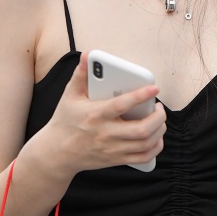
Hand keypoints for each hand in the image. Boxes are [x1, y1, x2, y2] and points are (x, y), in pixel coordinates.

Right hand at [49, 51, 165, 172]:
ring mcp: (112, 149)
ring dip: (159, 131)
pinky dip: (155, 147)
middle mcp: (105, 134)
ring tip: (159, 119)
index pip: (121, 105)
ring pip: (145, 144)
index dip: (140, 96)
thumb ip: (81, 74)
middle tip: (158, 107)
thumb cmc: (65, 121)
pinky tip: (156, 137)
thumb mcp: (70, 95)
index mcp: (95, 115)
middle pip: (141, 129)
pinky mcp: (116, 160)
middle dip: (157, 117)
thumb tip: (89, 55)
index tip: (154, 88)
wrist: (57, 152)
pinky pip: (143, 157)